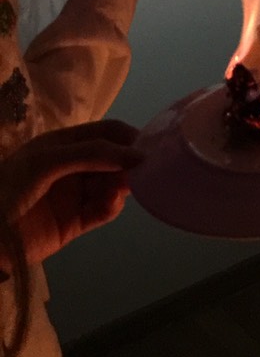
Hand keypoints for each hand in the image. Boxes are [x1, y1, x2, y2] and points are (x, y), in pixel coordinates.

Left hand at [0, 121, 142, 267]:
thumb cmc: (11, 187)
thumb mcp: (49, 161)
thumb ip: (93, 154)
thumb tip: (138, 155)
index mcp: (64, 144)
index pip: (105, 132)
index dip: (127, 136)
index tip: (149, 145)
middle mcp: (73, 166)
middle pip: (112, 159)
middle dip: (128, 163)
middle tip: (145, 170)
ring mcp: (74, 195)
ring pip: (110, 186)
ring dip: (121, 185)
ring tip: (123, 189)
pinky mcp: (74, 224)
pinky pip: (101, 212)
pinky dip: (111, 207)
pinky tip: (111, 203)